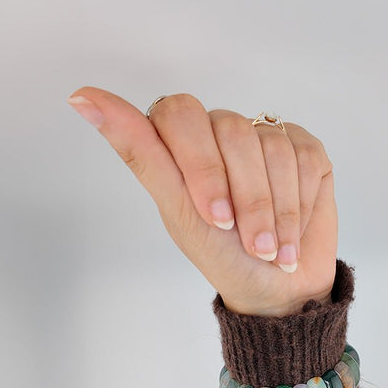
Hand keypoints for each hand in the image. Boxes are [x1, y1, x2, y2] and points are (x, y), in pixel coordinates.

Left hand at [67, 89, 337, 316]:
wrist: (278, 290)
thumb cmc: (223, 256)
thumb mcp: (179, 212)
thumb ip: (140, 153)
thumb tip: (81, 97)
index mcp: (183, 143)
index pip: (180, 114)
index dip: (201, 165)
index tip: (215, 219)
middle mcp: (223, 131)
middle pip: (234, 131)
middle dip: (247, 199)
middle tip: (250, 244)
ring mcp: (266, 137)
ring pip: (274, 148)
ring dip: (279, 211)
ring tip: (273, 248)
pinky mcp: (305, 149)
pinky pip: (306, 158)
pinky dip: (302, 205)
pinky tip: (296, 230)